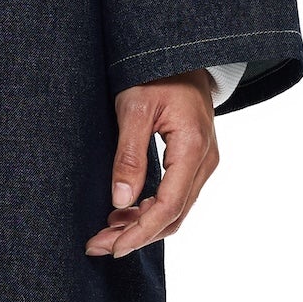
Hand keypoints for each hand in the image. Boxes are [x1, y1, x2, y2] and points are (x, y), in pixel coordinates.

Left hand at [84, 69, 219, 259]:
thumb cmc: (156, 74)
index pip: (169, 206)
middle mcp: (205, 161)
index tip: (112, 247)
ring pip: (175, 210)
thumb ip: (129, 154)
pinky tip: (122, 212)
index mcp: (193, 148)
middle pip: (173, 215)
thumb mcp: (134, 108)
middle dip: (136, 235)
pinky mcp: (195, 162)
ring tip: (105, 232)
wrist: (182, 54)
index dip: (140, 231)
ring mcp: (203, 163)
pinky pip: (176, 196)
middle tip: (97, 245)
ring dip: (141, 226)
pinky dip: (149, 211)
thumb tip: (120, 200)